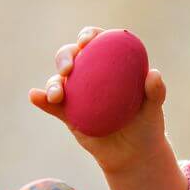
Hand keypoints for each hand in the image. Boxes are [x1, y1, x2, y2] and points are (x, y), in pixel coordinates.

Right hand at [29, 26, 170, 174]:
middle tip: (68, 69)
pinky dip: (41, 99)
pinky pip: (51, 105)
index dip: (89, 35)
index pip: (98, 42)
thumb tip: (153, 74)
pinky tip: (34, 96)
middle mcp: (90, 74)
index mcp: (110, 64)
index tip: (87, 41)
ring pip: (58, 80)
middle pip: (71, 56)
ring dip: (53, 83)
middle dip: (65, 56)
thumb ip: (155, 92)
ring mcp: (76, 93)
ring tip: (57, 95)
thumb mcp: (154, 110)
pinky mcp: (66, 113)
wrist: (133, 154)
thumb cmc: (146, 125)